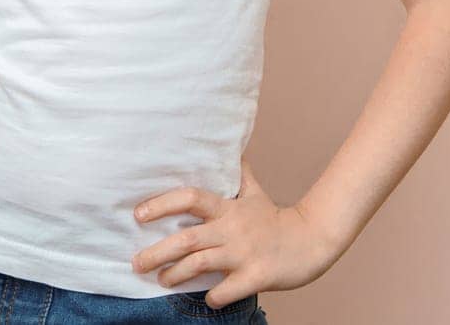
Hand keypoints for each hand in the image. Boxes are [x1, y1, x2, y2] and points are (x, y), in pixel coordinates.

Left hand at [130, 157, 339, 306]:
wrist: (312, 240)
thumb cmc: (277, 219)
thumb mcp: (256, 193)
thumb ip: (240, 175)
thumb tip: (232, 150)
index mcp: (229, 209)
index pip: (190, 198)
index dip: (162, 204)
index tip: (139, 214)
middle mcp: (233, 229)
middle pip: (187, 238)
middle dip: (157, 252)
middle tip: (136, 262)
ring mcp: (244, 253)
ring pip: (200, 263)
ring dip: (176, 275)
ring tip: (161, 280)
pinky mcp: (256, 276)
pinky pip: (226, 290)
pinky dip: (212, 297)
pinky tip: (205, 300)